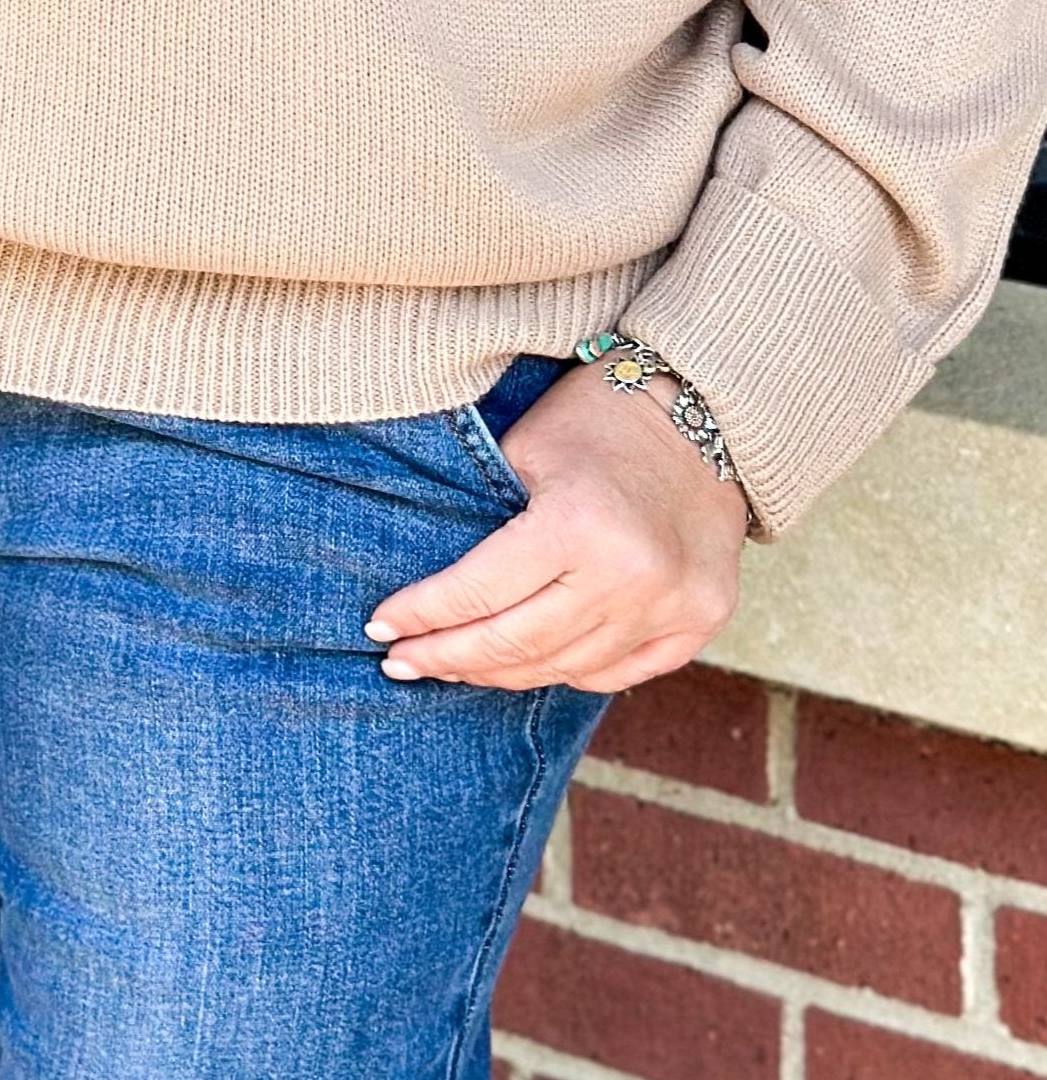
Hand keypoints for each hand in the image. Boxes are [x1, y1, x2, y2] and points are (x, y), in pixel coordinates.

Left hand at [364, 367, 748, 693]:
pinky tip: (528, 666)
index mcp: (578, 525)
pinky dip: (568, 671)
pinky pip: (620, 672)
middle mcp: (630, 577)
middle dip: (448, 656)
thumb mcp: (525, 451)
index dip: (422, 615)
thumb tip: (434, 590)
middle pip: (518, 644)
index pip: (479, 593)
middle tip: (401, 662)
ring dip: (501, 672)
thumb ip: (487, 523)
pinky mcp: (701, 621)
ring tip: (454, 664)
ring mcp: (673, 607)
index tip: (379, 627)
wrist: (701, 406)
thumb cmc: (597, 417)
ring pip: (565, 668)